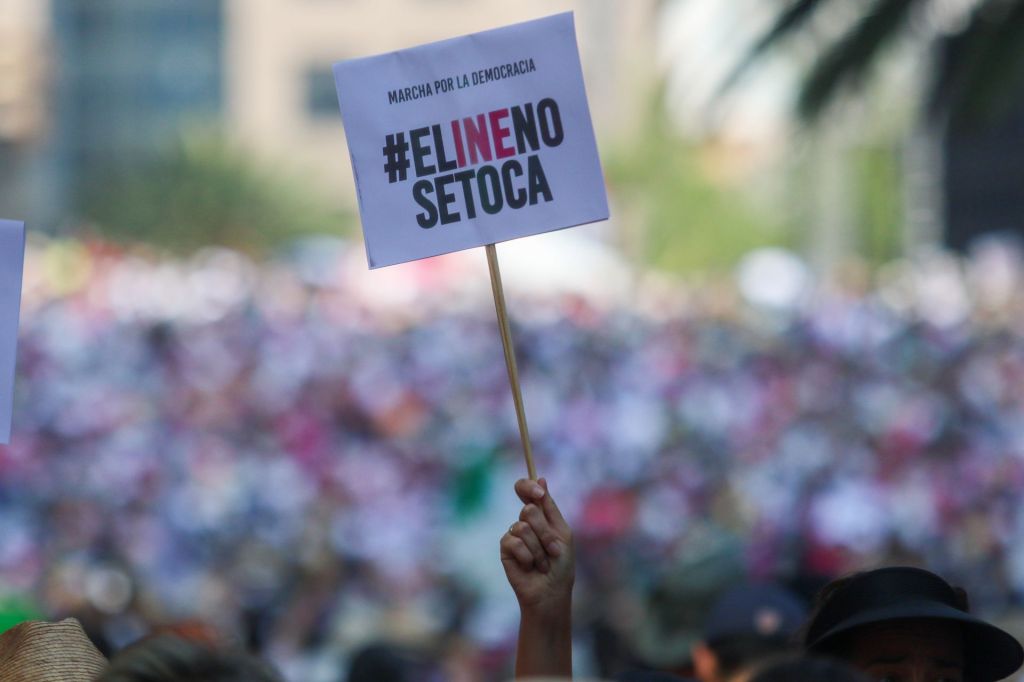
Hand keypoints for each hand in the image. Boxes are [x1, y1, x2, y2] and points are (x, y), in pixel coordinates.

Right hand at [500, 477, 574, 614]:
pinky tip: (530, 567)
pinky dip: (527, 556)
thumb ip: (549, 507)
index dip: (528, 487)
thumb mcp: (562, 533)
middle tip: (553, 551)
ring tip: (543, 563)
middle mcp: (525, 521)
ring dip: (539, 549)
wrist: (551, 592)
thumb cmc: (561, 565)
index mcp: (541, 514)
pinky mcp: (505, 548)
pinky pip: (513, 542)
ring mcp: (514, 534)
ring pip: (523, 527)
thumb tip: (541, 478)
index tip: (538, 493)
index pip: (526, 489)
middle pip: (528, 510)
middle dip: (544, 532)